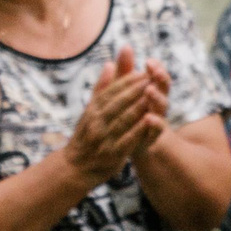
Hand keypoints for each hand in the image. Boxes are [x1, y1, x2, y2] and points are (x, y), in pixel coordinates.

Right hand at [62, 48, 166, 182]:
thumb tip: (110, 64)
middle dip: (135, 90)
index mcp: (92, 110)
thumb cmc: (86, 135)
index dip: (127, 81)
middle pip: (117, 103)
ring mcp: (103, 139)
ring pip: (123, 119)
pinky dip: (138, 129)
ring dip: (139, 106)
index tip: (142, 72)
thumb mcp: (90, 110)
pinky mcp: (111, 154)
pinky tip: (150, 120)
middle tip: (152, 79)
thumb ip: (102, 88)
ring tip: (153, 95)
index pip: (111, 91)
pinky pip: (126, 139)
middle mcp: (96, 123)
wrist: (76, 167)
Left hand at [128, 59, 175, 162]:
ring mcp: (157, 119)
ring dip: (156, 98)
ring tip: (149, 90)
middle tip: (155, 72)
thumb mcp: (124, 89)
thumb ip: (125, 70)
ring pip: (161, 107)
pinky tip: (148, 118)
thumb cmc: (128, 110)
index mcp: (152, 90)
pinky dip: (154, 124)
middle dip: (160, 80)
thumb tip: (125, 46)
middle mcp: (157, 103)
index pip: (157, 76)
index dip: (155, 68)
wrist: (130, 142)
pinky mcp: (152, 136)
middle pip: (163, 89)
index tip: (149, 61)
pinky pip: (156, 130)